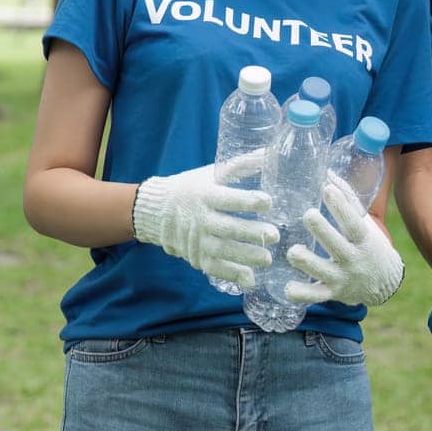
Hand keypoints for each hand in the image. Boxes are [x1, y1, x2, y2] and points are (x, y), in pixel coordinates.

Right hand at [132, 155, 277, 289]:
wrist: (157, 211)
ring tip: (267, 258)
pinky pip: (214, 268)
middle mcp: (199, 219)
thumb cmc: (192, 187)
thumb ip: (241, 165)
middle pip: (226, 228)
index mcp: (204, 195)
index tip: (268, 202)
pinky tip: (250, 278)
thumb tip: (270, 152)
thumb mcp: (212, 172)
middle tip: (274, 235)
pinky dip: (231, 274)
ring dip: (245, 256)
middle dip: (251, 233)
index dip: (247, 201)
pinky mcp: (196, 257)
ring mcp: (196, 241)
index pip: (227, 199)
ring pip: (222, 251)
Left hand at [285, 181, 403, 307]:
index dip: (341, 207)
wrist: (382, 282)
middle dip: (322, 231)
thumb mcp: (365, 223)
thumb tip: (328, 174)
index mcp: (363, 240)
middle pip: (337, 246)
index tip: (327, 190)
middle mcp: (354, 260)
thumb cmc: (368, 244)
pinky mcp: (331, 293)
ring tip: (293, 252)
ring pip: (323, 272)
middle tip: (308, 214)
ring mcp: (342, 278)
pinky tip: (288, 287)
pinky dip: (302, 294)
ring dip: (307, 262)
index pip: (354, 223)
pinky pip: (315, 296)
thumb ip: (348, 200)